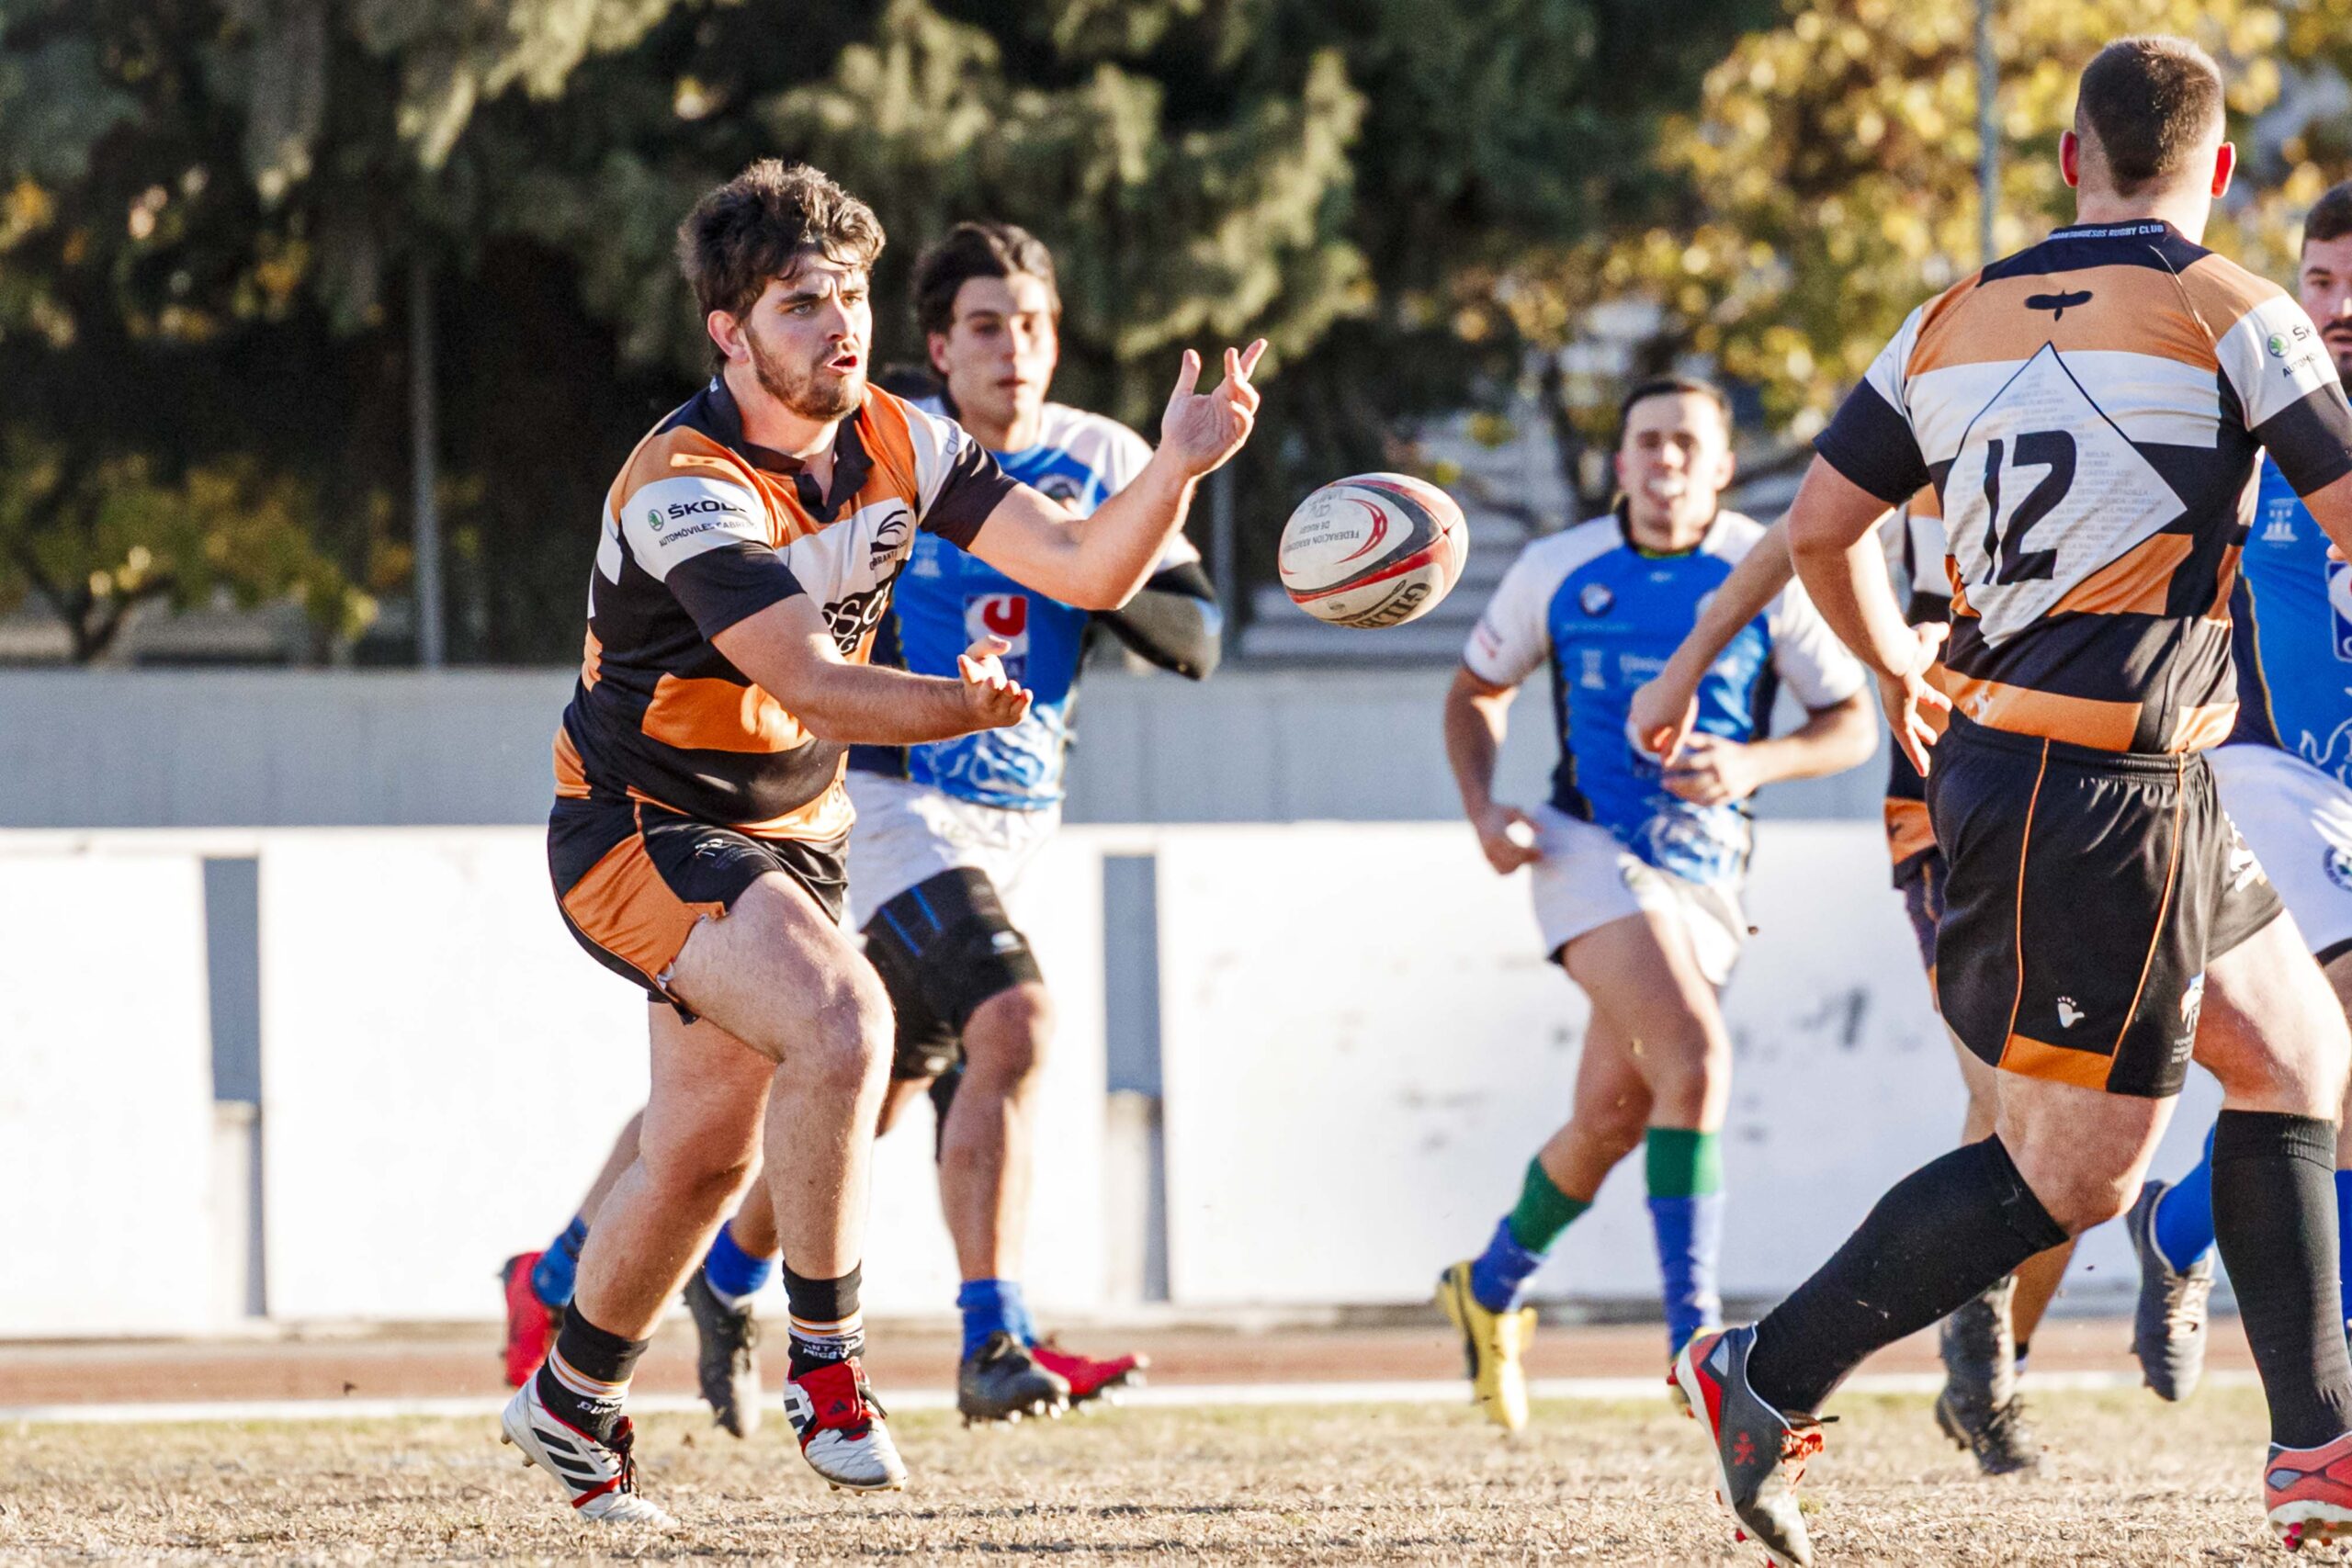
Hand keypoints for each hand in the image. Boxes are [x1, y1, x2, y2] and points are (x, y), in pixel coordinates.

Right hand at [956, 635, 1033, 730]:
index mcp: (972, 681)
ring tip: (1012, 685)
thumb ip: (989, 645)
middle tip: (993, 680)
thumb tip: (1006, 646)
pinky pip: (1019, 710)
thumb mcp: (979, 655)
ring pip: (1003, 703)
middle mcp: (983, 698)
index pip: (968, 674)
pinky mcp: (1013, 716)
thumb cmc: (982, 675)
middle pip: (986, 695)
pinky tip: (1027, 693)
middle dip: (990, 689)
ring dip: (1008, 694)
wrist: (985, 708)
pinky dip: (1023, 702)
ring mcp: (998, 710)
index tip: (961, 658)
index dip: (965, 666)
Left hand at [1155, 340, 1266, 479]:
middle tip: (1231, 356)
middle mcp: (1231, 406)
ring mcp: (1234, 422)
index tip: (1260, 342)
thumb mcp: (1181, 397)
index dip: (1250, 358)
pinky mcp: (1234, 438)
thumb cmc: (1177, 429)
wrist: (1173, 455)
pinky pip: (1245, 423)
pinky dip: (1242, 412)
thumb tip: (1190, 352)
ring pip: (1250, 401)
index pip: (1240, 373)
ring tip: (1232, 378)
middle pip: (1245, 384)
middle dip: (1241, 369)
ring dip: (1244, 388)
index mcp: (1221, 395)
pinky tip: (1231, 405)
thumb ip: (1188, 376)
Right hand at [1472, 802, 1542, 874]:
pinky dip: (1511, 870)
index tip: (1541, 851)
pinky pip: (1500, 871)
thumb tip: (1542, 831)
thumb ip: (1528, 820)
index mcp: (1495, 834)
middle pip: (1512, 861)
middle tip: (1539, 854)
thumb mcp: (1514, 811)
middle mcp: (1489, 847)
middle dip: (1527, 860)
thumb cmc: (1499, 810)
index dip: (1529, 853)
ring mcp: (1487, 854)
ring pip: (1506, 869)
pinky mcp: (1486, 859)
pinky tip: (1519, 861)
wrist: (1478, 812)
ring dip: (1519, 866)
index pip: (1515, 850)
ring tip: (1528, 856)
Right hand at [1627, 673, 1699, 762]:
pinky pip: (1642, 709)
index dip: (1662, 747)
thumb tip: (1665, 765)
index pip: (1649, 747)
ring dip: (1654, 723)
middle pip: (1645, 734)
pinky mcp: (1637, 695)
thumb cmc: (1683, 705)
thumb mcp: (1681, 730)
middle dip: (1658, 735)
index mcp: (1645, 729)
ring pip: (1643, 721)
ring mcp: (1635, 705)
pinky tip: (1664, 704)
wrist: (1680, 678)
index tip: (1675, 740)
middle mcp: (1636, 717)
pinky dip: (1650, 711)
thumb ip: (1672, 749)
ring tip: (1670, 716)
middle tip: (1675, 727)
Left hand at [1662, 733, 1765, 805]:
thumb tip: (1670, 740)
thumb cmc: (1727, 750)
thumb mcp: (1712, 741)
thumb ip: (1692, 739)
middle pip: (1693, 782)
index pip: (1690, 762)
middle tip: (1663, 782)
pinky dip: (1693, 800)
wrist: (1755, 764)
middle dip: (1676, 783)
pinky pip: (1707, 802)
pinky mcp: (1728, 798)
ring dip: (1682, 793)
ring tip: (1671, 789)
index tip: (1664, 765)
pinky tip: (1684, 795)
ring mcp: (1725, 788)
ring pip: (1699, 795)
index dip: (1675, 764)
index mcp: (1716, 757)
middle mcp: (1721, 774)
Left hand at [1881, 621, 1952, 774]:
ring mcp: (1896, 710)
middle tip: (1934, 738)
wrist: (1892, 653)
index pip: (1921, 693)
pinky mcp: (1897, 721)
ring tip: (1926, 766)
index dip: (1933, 699)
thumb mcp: (1929, 638)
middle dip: (1922, 728)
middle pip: (1911, 717)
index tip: (1947, 707)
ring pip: (1907, 735)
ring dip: (1917, 750)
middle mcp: (1898, 697)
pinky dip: (1916, 757)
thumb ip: (1937, 633)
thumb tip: (1947, 625)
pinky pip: (1907, 744)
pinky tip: (1924, 772)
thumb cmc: (1909, 644)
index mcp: (1906, 680)